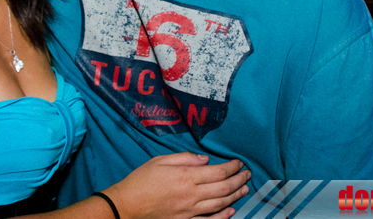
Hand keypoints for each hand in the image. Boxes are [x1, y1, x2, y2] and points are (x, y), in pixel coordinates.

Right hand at [103, 153, 249, 218]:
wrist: (125, 207)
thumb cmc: (140, 181)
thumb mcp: (159, 161)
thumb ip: (184, 158)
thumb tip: (205, 159)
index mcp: (185, 177)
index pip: (218, 171)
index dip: (232, 167)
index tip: (239, 162)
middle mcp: (191, 195)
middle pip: (223, 187)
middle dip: (238, 180)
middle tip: (247, 174)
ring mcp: (189, 211)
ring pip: (220, 204)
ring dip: (235, 196)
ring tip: (244, 189)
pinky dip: (222, 217)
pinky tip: (231, 211)